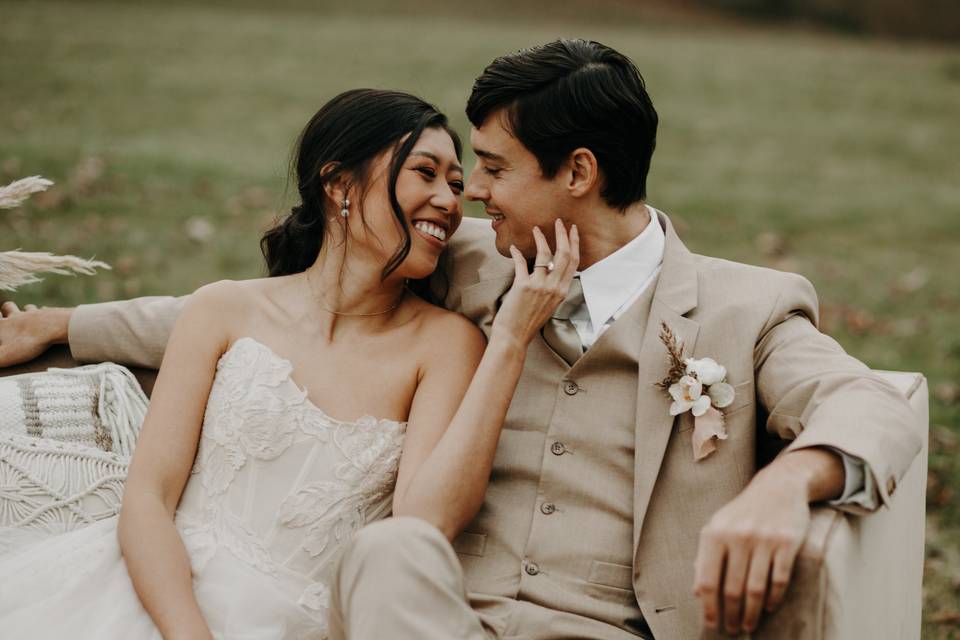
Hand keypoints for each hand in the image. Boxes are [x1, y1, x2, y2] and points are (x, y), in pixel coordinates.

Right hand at [0, 301, 71, 366]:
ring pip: (26, 308)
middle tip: (5, 315)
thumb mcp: (5, 356)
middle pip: (7, 307)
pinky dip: (43, 313)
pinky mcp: (49, 314)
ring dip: (24, 311)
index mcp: (3, 326)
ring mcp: (33, 313)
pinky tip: (45, 316)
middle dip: (5, 311)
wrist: (56, 327)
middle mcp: (17, 316)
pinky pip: (44, 310)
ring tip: (26, 316)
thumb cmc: (29, 342)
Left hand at [491, 219, 578, 348]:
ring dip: (541, 238)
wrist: (514, 336)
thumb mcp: (549, 304)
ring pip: (545, 254)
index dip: (574, 243)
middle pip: (564, 254)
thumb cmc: (529, 322)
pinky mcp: (523, 286)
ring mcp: (540, 286)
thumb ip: (552, 287)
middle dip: (563, 234)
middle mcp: (554, 287)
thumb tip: (549, 268)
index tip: (573, 231)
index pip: (573, 262)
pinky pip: (521, 263)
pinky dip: (517, 253)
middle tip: (559, 222)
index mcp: (562, 291)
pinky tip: (514, 247)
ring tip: (536, 229)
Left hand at [692, 468, 810, 634]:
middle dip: (731, 615)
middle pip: (732, 589)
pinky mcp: (787, 542)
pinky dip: (774, 598)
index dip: (708, 607)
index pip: (708, 580)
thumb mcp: (717, 527)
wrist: (778, 486)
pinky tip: (768, 608)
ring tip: (748, 625)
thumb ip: (705, 556)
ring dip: (751, 613)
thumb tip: (697, 591)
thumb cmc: (742, 512)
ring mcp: (764, 540)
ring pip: (756, 589)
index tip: (711, 624)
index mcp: (714, 534)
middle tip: (732, 630)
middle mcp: (738, 537)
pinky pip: (780, 579)